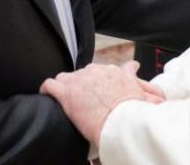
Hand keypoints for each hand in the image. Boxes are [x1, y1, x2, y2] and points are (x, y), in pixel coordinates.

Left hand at [41, 61, 164, 145]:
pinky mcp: (65, 92)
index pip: (101, 71)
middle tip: (83, 100)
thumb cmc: (133, 112)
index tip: (95, 90)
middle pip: (83, 74)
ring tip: (65, 98)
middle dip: (81, 85)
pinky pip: (50, 84)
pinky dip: (47, 89)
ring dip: (65, 86)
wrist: (121, 122)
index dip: (96, 82)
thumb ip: (140, 81)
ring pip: (66, 77)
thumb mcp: (142, 93)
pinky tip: (47, 94)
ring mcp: (79, 80)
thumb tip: (136, 68)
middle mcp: (95, 70)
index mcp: (112, 71)